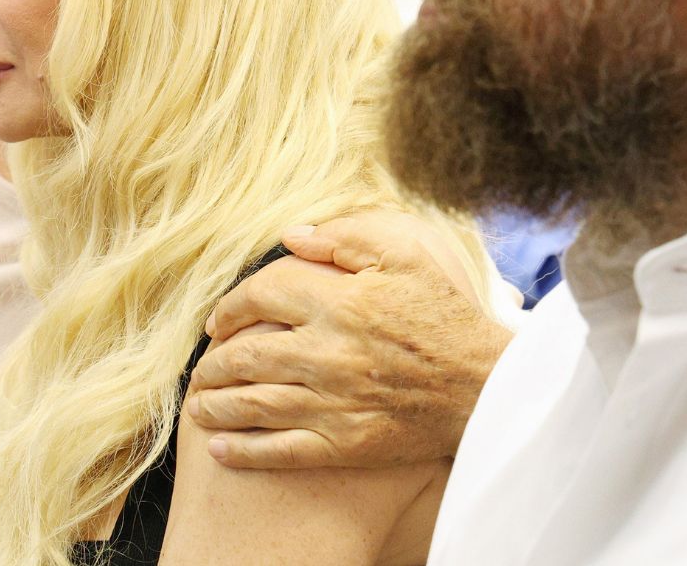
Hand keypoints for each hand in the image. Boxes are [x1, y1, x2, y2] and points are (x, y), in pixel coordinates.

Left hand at [185, 213, 512, 470]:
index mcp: (339, 303)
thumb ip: (345, 238)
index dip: (229, 306)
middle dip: (213, 361)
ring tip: (199, 404)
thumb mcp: (406, 256)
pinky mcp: (346, 443)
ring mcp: (334, 402)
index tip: (218, 319)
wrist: (487, 386)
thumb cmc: (446, 316)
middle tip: (202, 366)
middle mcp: (328, 353)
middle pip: (245, 355)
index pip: (260, 296)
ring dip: (216, 404)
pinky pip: (282, 451)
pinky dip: (245, 451)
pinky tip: (220, 449)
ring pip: (254, 404)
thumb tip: (290, 234)